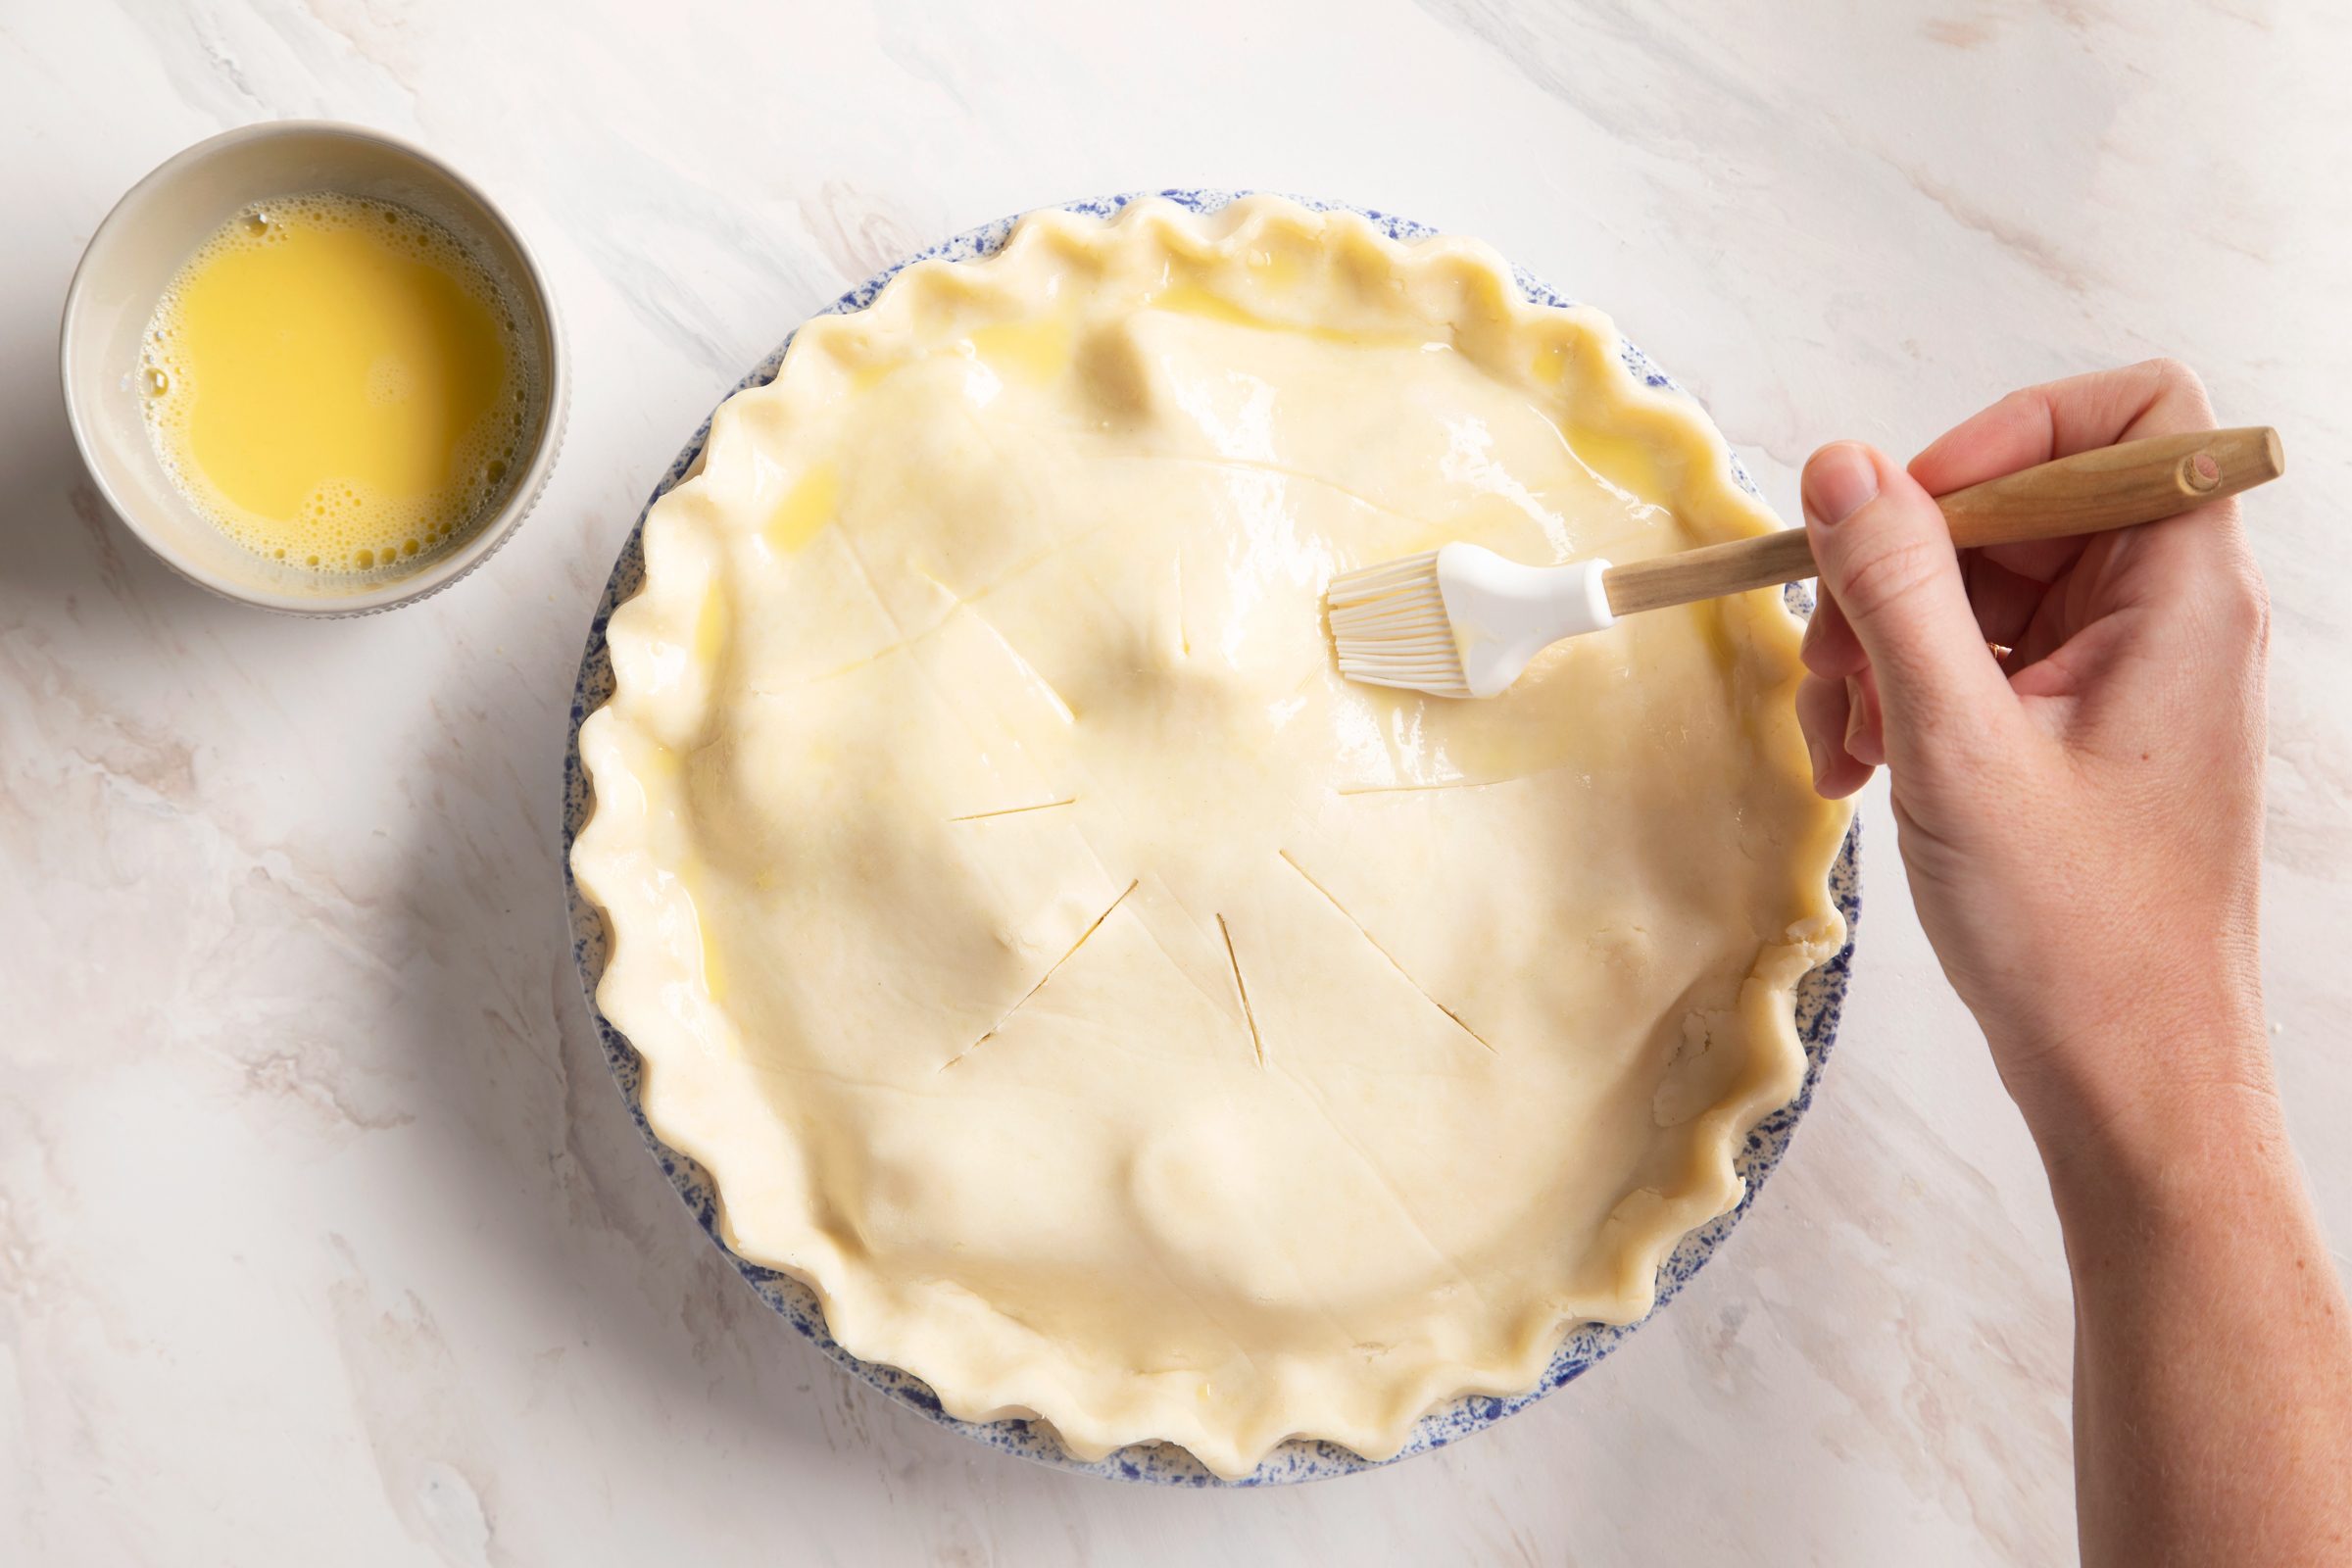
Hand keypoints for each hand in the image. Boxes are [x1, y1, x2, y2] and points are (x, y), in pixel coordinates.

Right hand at [1795, 360, 2273, 1163]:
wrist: (2130, 1080)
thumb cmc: (2079, 936)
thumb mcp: (1959, 745)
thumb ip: (1898, 592)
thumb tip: (1845, 466)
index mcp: (2181, 599)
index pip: (2136, 418)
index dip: (2014, 434)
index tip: (1911, 509)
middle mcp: (2165, 621)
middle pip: (2025, 506)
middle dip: (1905, 568)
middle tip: (1833, 658)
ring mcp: (2120, 678)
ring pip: (1984, 589)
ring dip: (1886, 645)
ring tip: (1843, 742)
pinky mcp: (2077, 732)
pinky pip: (1978, 660)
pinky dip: (1906, 697)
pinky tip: (1861, 769)